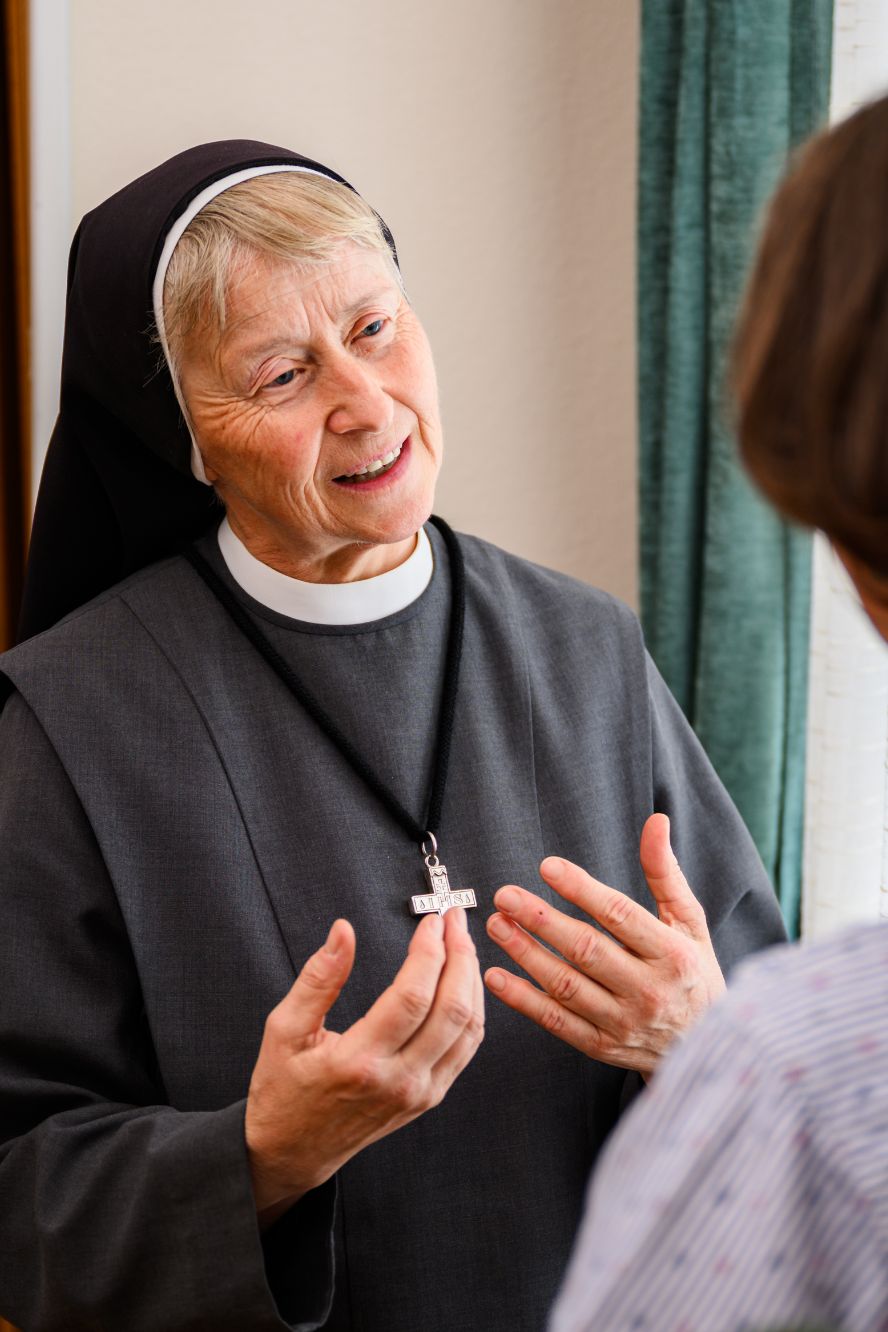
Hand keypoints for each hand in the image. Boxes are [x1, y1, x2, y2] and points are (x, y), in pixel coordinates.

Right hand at [245, 907, 483, 1218]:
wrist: (292, 1150)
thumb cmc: (284, 1089)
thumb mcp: (283, 1029)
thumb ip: (317, 978)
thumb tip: (342, 932)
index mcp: (360, 1061)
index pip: (412, 997)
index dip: (428, 952)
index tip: (430, 923)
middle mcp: (398, 1080)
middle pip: (452, 1010)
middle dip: (460, 957)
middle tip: (454, 922)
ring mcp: (419, 1093)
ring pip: (468, 1030)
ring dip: (471, 980)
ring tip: (462, 944)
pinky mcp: (428, 1097)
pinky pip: (465, 1049)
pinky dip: (473, 1010)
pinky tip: (464, 983)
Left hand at [483, 814, 724, 1076]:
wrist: (710, 1046)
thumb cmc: (694, 973)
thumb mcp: (690, 922)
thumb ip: (665, 872)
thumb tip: (656, 821)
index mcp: (672, 954)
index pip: (620, 916)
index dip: (582, 890)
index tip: (547, 867)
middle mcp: (649, 990)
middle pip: (587, 950)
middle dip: (542, 921)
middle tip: (506, 896)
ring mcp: (624, 1022)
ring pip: (567, 986)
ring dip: (526, 954)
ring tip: (496, 925)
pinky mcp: (603, 1047)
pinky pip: (557, 1023)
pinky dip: (524, 1000)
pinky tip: (496, 976)